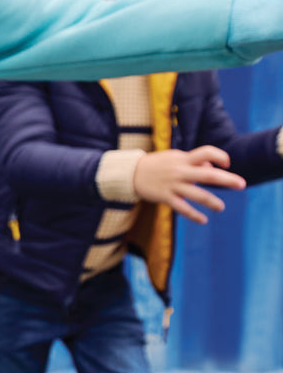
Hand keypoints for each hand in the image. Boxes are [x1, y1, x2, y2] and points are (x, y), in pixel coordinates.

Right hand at [131, 146, 245, 222]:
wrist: (131, 173)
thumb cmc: (157, 164)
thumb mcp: (174, 157)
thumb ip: (193, 162)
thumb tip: (211, 168)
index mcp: (183, 158)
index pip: (206, 152)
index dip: (220, 156)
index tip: (227, 163)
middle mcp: (180, 171)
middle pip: (208, 174)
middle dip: (227, 179)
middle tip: (242, 184)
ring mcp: (173, 185)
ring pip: (197, 195)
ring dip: (212, 202)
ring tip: (221, 207)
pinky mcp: (165, 197)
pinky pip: (183, 208)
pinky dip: (194, 215)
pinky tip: (203, 220)